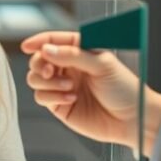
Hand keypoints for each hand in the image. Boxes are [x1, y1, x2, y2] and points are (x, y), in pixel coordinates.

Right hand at [21, 31, 160, 152]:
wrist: (133, 119)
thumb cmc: (124, 88)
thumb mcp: (101, 64)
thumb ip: (72, 55)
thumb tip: (45, 50)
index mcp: (80, 51)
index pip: (54, 41)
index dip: (39, 41)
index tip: (27, 46)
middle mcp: (68, 68)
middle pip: (39, 60)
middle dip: (40, 64)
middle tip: (50, 70)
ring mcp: (62, 86)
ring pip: (35, 79)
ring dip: (47, 82)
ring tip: (69, 87)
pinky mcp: (59, 105)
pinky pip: (41, 97)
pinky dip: (51, 96)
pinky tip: (71, 98)